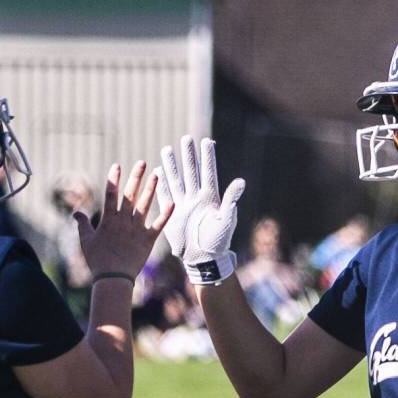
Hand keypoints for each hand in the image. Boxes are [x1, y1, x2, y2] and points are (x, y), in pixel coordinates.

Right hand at [76, 161, 172, 280]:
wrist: (113, 279)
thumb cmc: (97, 261)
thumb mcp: (86, 241)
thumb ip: (82, 224)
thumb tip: (76, 212)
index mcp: (108, 221)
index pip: (110, 195)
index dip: (113, 179)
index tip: (117, 165)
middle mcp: (123, 222)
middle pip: (129, 195)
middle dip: (135, 177)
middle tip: (142, 162)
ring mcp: (136, 230)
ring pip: (144, 206)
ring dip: (150, 189)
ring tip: (156, 175)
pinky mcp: (148, 240)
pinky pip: (158, 225)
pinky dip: (166, 214)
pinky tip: (171, 202)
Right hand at [154, 136, 245, 284]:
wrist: (202, 258)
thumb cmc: (218, 241)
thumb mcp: (226, 220)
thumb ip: (231, 200)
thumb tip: (240, 181)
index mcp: (210, 198)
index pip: (208, 172)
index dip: (207, 157)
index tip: (206, 141)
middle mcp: (196, 198)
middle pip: (191, 172)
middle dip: (189, 155)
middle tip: (186, 139)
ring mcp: (183, 205)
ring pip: (176, 180)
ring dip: (171, 165)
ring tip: (167, 149)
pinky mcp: (172, 214)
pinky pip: (165, 196)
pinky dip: (161, 184)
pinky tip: (157, 172)